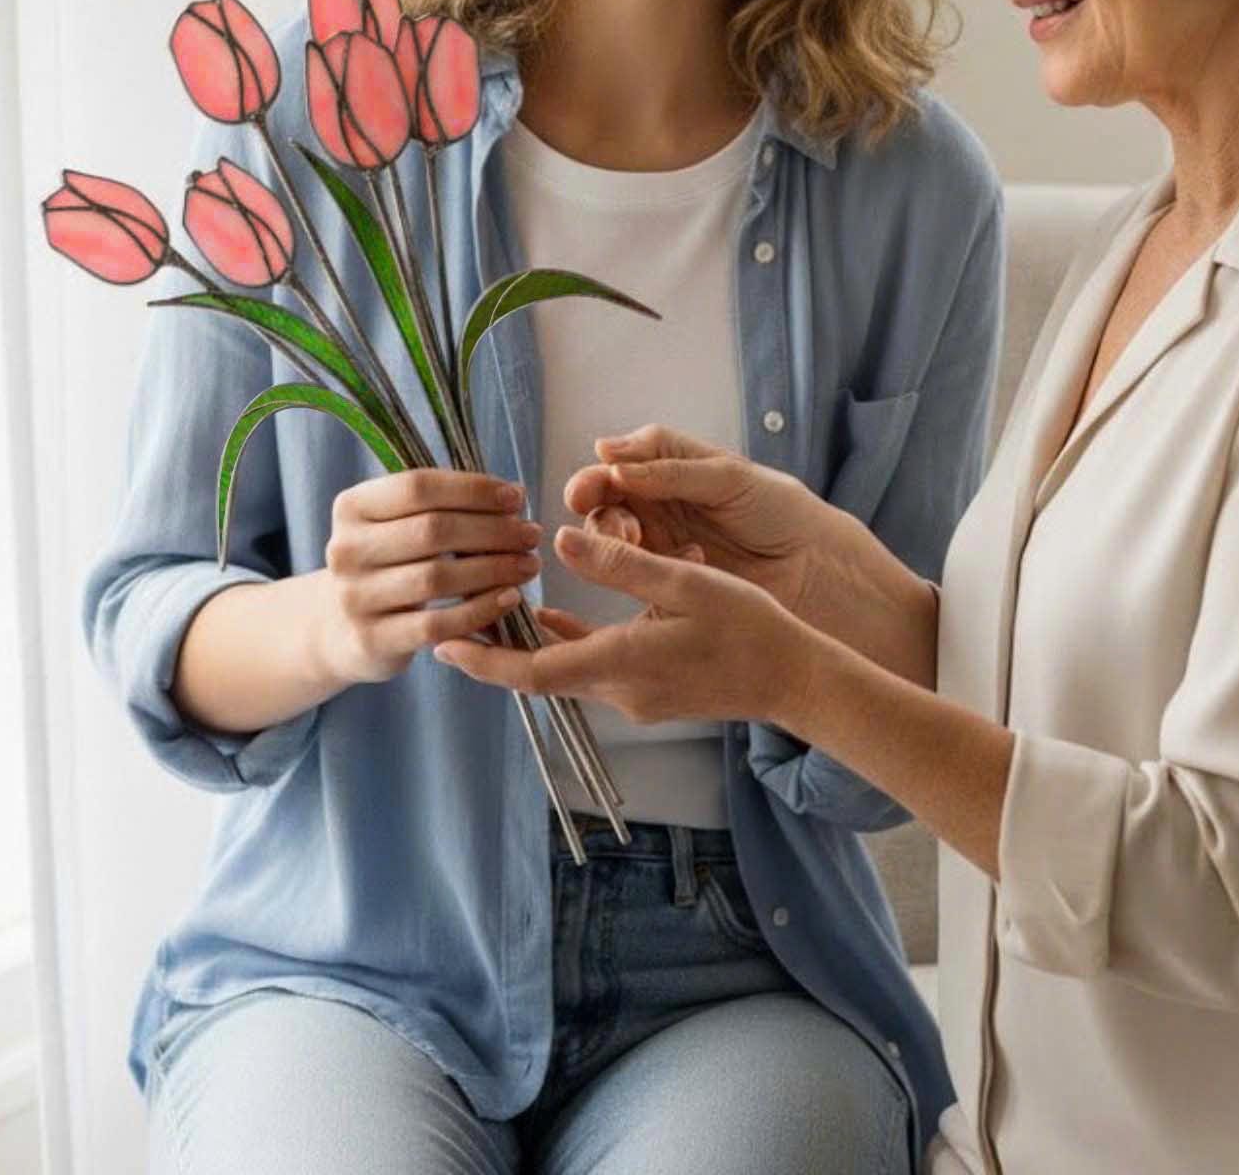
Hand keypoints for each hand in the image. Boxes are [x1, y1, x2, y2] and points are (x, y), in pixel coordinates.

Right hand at [319, 468, 541, 685]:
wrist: (344, 627)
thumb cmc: (391, 562)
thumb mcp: (399, 524)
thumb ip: (443, 506)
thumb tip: (512, 496)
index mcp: (352, 507)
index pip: (419, 487)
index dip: (473, 489)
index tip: (516, 497)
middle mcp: (345, 549)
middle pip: (432, 530)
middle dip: (493, 530)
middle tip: (531, 534)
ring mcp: (354, 597)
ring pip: (437, 578)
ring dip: (493, 569)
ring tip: (528, 565)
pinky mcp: (372, 640)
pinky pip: (437, 624)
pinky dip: (480, 610)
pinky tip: (509, 598)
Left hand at [434, 524, 811, 727]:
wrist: (794, 678)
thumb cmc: (747, 626)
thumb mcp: (683, 582)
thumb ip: (619, 564)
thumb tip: (562, 540)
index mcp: (621, 664)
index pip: (533, 673)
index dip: (485, 662)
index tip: (444, 647)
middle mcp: (620, 692)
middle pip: (540, 676)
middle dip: (496, 652)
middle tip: (454, 619)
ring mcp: (636, 698)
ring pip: (565, 672)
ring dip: (530, 647)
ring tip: (493, 610)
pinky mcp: (651, 694)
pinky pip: (592, 671)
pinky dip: (568, 646)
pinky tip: (554, 618)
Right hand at [563, 424, 847, 621]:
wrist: (812, 564)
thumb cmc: (777, 508)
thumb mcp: (727, 476)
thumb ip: (670, 469)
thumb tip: (609, 455)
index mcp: (667, 467)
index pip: (617, 465)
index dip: (597, 474)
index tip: (590, 489)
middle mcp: (655, 503)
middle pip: (603, 503)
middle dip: (598, 512)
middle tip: (617, 527)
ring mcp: (658, 542)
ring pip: (611, 540)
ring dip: (613, 542)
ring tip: (637, 545)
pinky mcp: (665, 580)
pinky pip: (633, 575)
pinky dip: (637, 572)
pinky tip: (666, 571)